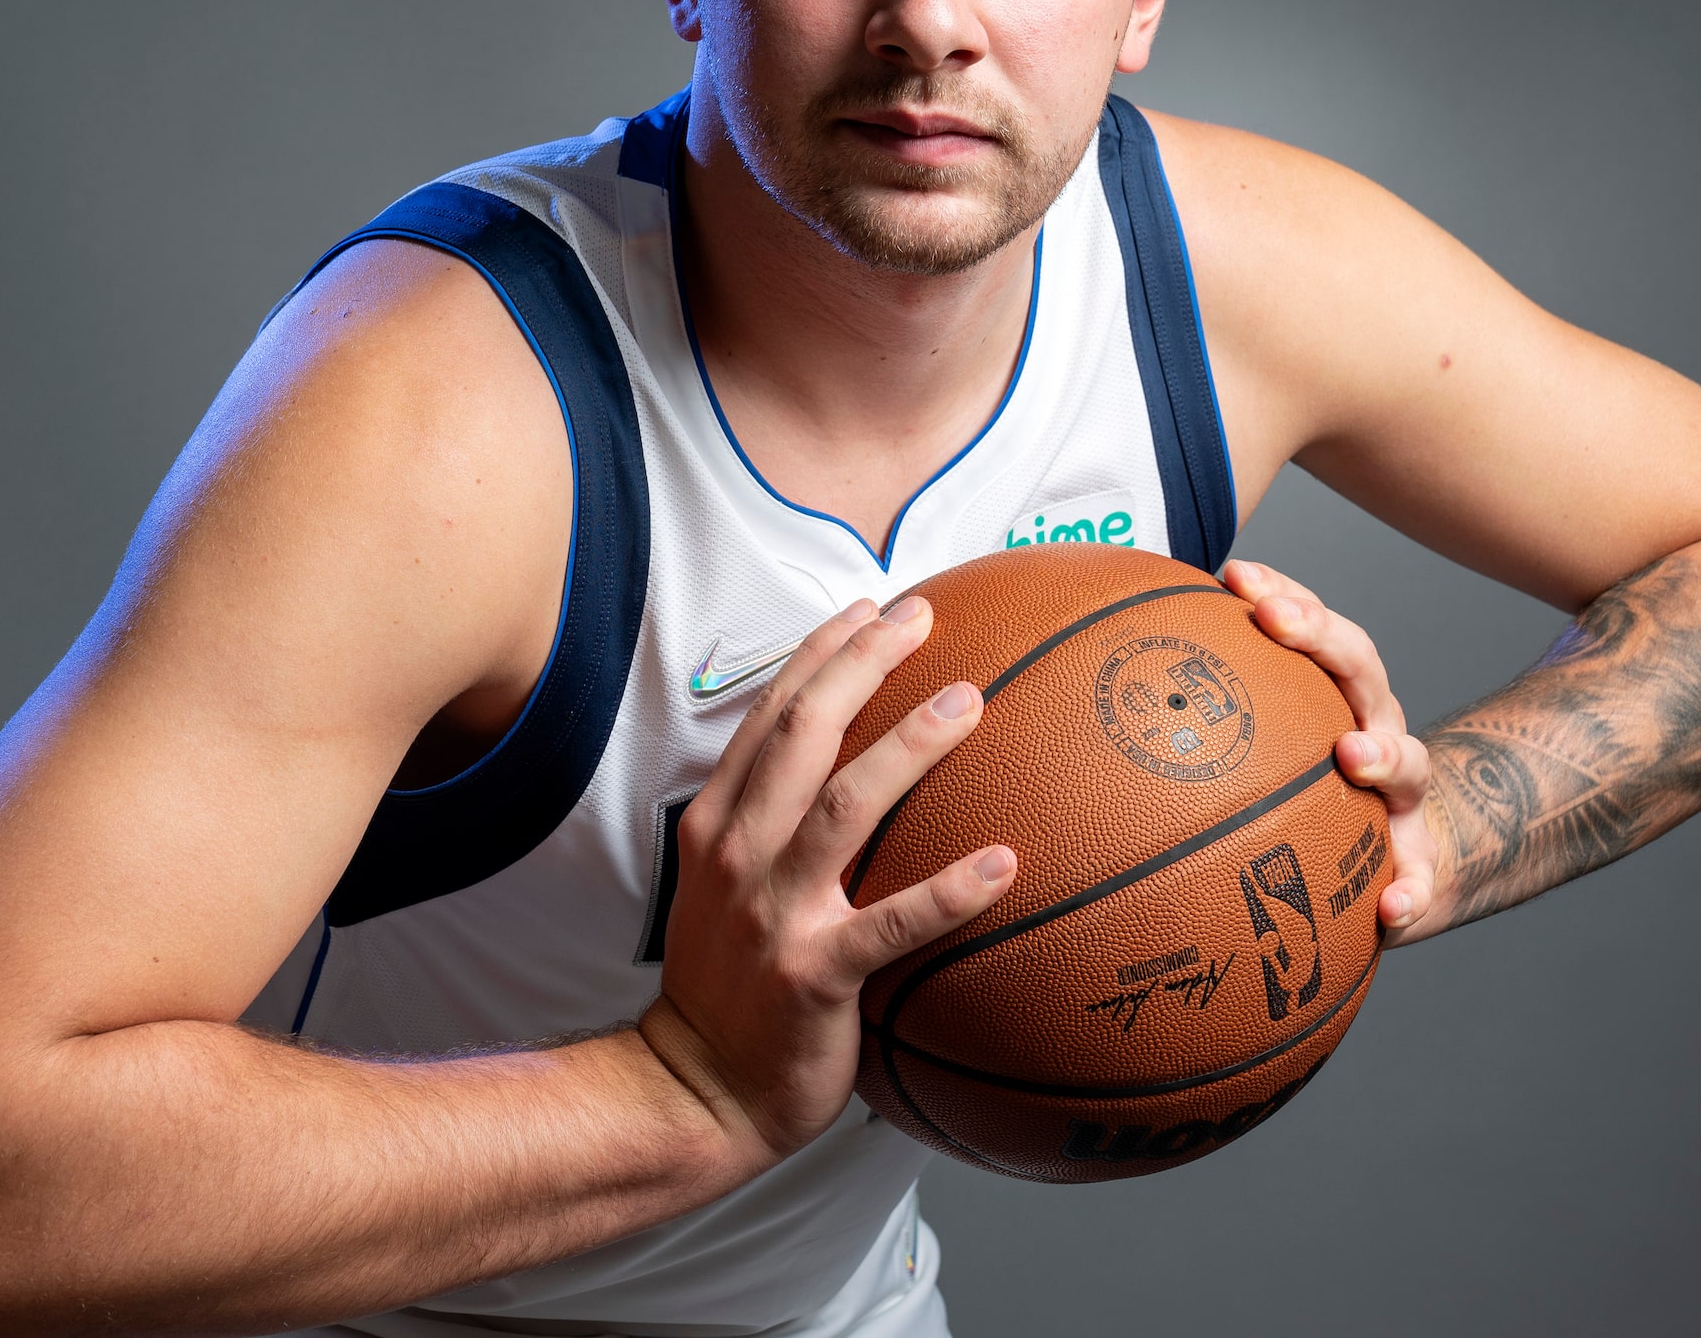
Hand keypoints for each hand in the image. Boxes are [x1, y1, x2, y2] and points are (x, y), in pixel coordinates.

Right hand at [639, 596, 1015, 1177]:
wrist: (696, 1090)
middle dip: (862, 665)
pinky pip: (892, 924)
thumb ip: (769, 825)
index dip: (822, 654)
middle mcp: (738, 854)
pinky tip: (1005, 864)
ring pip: (844, 808)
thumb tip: (846, 769)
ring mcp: (773, 913)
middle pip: (803, 735)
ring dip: (908, 747)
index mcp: (717, 824)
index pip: (770, 716)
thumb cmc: (729, 987)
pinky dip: (950, 891)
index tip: (873, 609)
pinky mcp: (813, 975)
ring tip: (968, 702)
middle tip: (924, 618)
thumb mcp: (726, 888)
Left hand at [1220, 560, 1444, 945]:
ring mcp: (1400, 797)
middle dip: (1322, 636)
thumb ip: (1193, 717)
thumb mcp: (1253, 749)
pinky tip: (1391, 909)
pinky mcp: (1415, 862)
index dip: (1281, 592)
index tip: (1234, 575)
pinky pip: (1420, 877)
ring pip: (1409, 762)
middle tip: (1277, 620)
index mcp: (1332, 695)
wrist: (1386, 863)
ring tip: (1352, 756)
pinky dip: (1411, 888)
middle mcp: (1373, 730)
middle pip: (1361, 669)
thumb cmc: (1299, 793)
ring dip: (1384, 754)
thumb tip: (1085, 679)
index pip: (1313, 628)